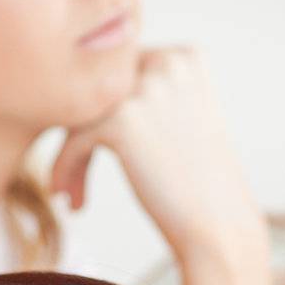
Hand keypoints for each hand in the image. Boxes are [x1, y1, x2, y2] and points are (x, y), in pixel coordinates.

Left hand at [50, 47, 264, 267]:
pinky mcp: (123, 121)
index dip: (101, 114)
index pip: (117, 73)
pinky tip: (72, 201)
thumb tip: (89, 88)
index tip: (96, 153)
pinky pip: (72, 141)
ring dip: (70, 156)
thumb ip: (150, 93)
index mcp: (185, 57)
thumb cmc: (200, 184)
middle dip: (81, 133)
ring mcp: (145, 89)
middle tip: (76, 176)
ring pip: (79, 115)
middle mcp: (167, 63)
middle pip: (95, 91)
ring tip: (72, 193)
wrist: (219, 227)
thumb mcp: (185, 118)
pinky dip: (65, 170)